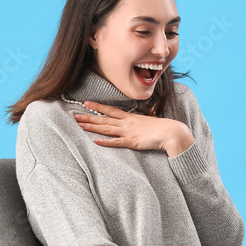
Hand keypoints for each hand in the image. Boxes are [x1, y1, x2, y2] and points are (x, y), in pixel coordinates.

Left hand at [74, 101, 193, 155]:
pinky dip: (106, 142)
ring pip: (107, 129)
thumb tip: (148, 112)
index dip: (97, 107)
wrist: (171, 132)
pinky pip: (116, 142)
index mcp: (130, 117)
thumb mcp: (151, 119)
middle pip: (104, 119)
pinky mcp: (132, 142)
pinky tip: (96, 141)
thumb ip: (145, 116)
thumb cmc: (162, 127)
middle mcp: (126, 123)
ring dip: (93, 127)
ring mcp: (128, 132)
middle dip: (88, 117)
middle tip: (74, 115)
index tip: (86, 103)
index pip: (110, 110)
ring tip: (80, 125)